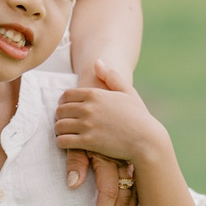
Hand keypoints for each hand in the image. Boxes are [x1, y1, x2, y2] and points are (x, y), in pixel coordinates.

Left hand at [56, 63, 165, 205]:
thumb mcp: (127, 92)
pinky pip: (63, 141)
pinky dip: (61, 142)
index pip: (66, 95)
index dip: (63, 103)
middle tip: (65, 123)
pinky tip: (67, 144)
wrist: (147, 140)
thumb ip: (111, 76)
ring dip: (59, 130)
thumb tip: (97, 62)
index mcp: (95, 94)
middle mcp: (88, 108)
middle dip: (60, 117)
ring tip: (65, 134)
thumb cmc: (139, 116)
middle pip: (60, 110)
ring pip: (59, 126)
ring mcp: (87, 125)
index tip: (67, 109)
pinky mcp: (87, 142)